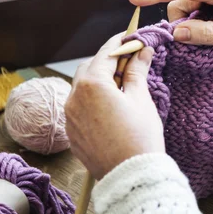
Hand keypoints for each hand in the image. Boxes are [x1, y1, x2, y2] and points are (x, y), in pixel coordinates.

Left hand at [65, 34, 163, 179]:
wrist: (130, 176)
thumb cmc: (140, 137)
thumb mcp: (141, 99)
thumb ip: (137, 72)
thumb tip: (142, 51)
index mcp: (92, 84)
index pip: (106, 54)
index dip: (120, 43)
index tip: (131, 37)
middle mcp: (74, 97)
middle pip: (90, 68)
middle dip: (109, 62)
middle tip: (130, 62)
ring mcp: (70, 116)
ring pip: (82, 88)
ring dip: (100, 81)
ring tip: (122, 86)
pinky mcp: (71, 132)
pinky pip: (79, 107)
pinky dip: (93, 100)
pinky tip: (111, 106)